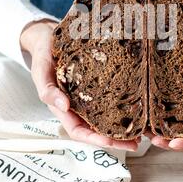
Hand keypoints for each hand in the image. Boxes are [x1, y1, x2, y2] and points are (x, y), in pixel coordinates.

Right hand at [20, 20, 138, 151]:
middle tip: (135, 143)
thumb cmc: (43, 56)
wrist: (48, 38)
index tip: (110, 142)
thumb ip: (47, 90)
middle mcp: (78, 106)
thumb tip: (64, 106)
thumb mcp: (41, 71)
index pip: (78, 131)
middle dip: (115, 139)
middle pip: (97, 129)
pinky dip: (124, 106)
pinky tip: (138, 108)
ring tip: (141, 132)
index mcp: (63, 108)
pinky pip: (112, 98)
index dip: (93, 138)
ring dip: (123, 127)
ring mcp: (90, 96)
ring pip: (107, 117)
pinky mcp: (99, 84)